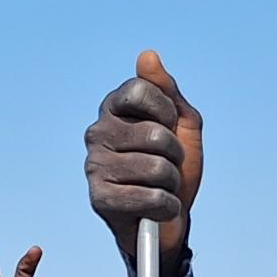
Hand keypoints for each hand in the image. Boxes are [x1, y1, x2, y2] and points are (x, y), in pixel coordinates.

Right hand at [85, 49, 202, 271]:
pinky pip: (151, 197)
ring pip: (157, 167)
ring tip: (162, 187)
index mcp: (113, 109)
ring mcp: (95, 166)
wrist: (170, 220)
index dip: (167, 111)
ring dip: (172, 182)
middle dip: (175, 154)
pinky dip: (167, 206)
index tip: (169, 126)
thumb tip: (147, 56)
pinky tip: (158, 209)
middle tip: (168, 166)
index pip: (141, 90)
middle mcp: (97, 134)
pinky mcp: (99, 200)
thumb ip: (167, 91)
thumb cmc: (174, 167)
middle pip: (155, 133)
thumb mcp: (181, 125)